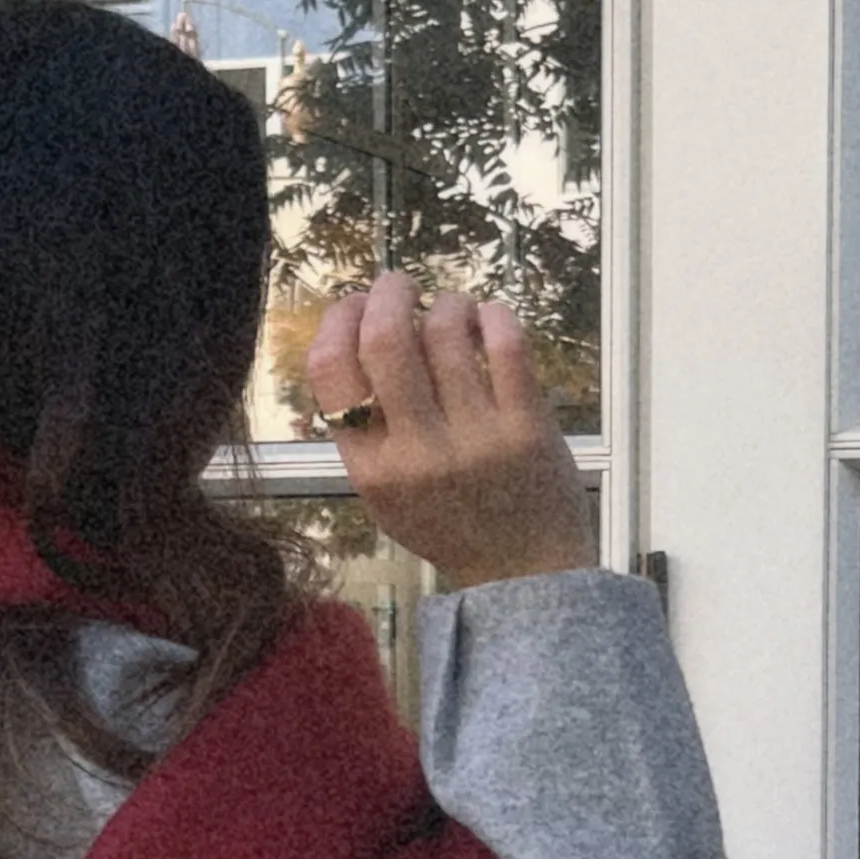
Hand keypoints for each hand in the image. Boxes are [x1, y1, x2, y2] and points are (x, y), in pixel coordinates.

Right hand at [305, 274, 598, 590]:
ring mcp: (476, 439)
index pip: (331, 371)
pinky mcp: (529, 427)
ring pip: (446, 330)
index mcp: (370, 469)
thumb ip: (363, 427)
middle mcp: (417, 453)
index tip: (354, 305)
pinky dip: (493, 314)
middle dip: (389, 292)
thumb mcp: (384, 493)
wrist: (522, 573)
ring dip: (445, 302)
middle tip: (399, 285)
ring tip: (450, 309)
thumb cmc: (448, 524)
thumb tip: (354, 329)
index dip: (338, 320)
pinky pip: (506, 343)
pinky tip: (489, 320)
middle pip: (386, 339)